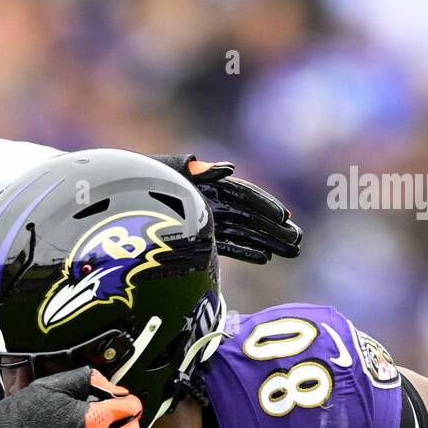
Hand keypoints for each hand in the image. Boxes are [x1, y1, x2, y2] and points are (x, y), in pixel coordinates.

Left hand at [150, 155, 301, 264]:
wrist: (129, 201)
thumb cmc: (151, 183)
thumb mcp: (175, 173)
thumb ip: (201, 171)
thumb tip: (228, 168)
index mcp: (214, 187)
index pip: (246, 196)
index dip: (266, 205)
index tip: (285, 217)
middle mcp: (217, 204)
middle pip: (252, 217)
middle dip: (276, 229)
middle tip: (299, 240)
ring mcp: (211, 221)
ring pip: (246, 233)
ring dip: (269, 242)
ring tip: (292, 252)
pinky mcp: (202, 236)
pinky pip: (228, 245)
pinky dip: (245, 251)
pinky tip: (264, 258)